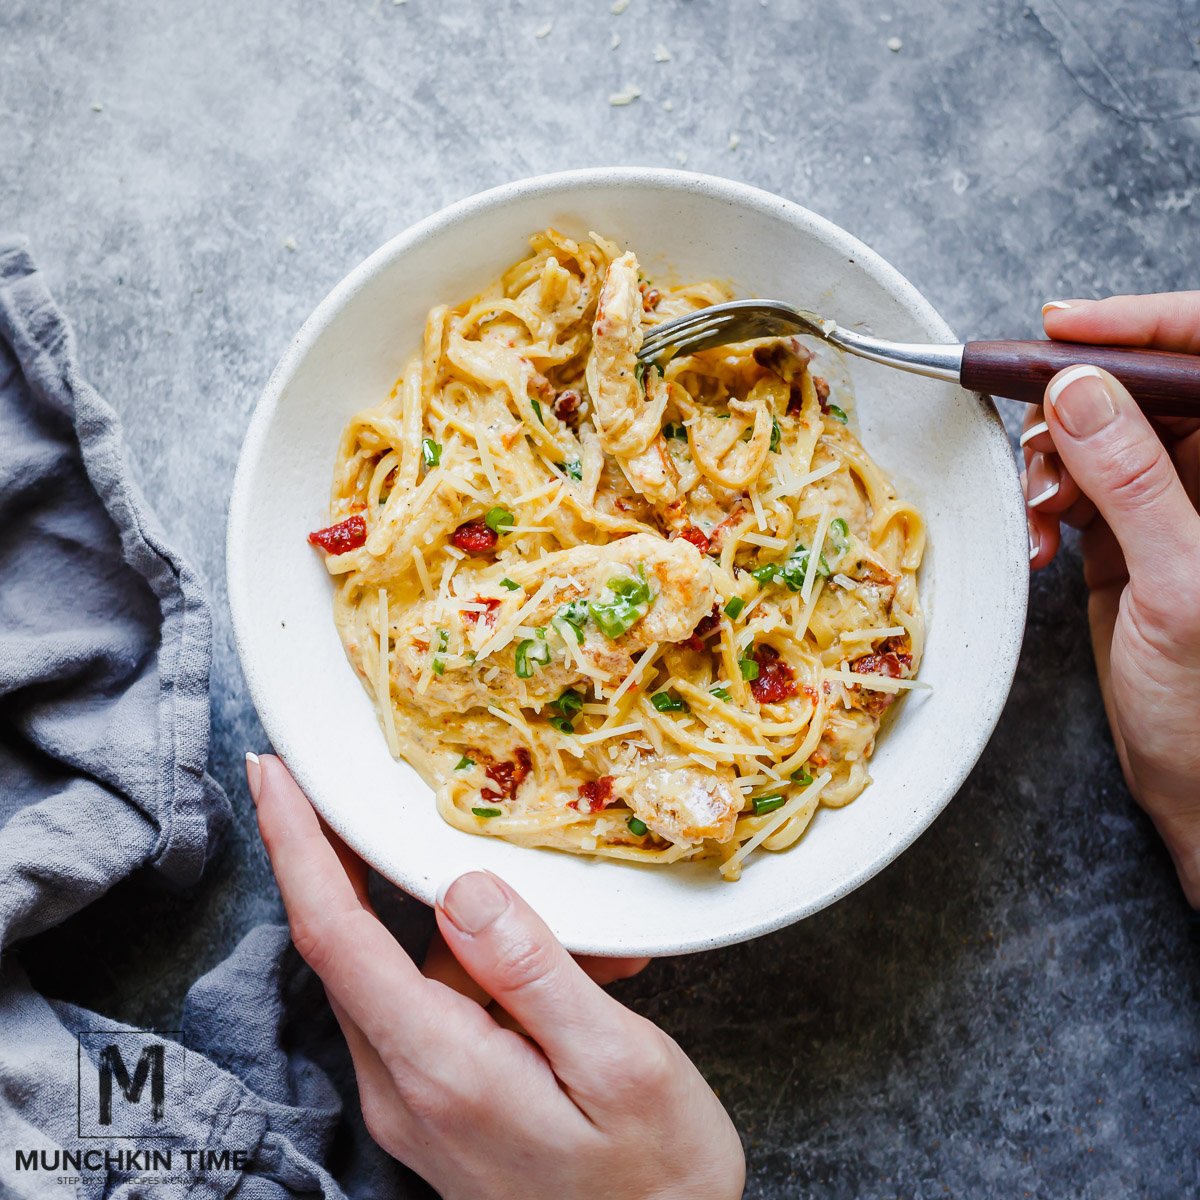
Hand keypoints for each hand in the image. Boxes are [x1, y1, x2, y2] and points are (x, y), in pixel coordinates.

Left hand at [246, 753, 745, 1199]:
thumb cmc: (657, 1178)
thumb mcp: (621, 1064)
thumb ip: (534, 972)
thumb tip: (461, 888)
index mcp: (439, 1067)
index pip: (335, 937)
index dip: (296, 846)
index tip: (273, 775)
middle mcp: (404, 1085)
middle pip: (357, 943)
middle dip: (372, 863)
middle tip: (387, 795)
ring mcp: (416, 1100)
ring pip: (415, 971)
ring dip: (484, 939)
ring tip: (593, 957)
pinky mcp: (438, 1106)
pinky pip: (443, 1007)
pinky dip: (495, 977)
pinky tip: (576, 987)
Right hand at [1022, 293, 1199, 904]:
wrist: (1199, 783)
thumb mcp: (1179, 584)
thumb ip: (1134, 480)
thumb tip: (1076, 391)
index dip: (1141, 326)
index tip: (1062, 327)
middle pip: (1141, 389)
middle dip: (1075, 408)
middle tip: (1034, 446)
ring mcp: (1174, 501)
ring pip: (1099, 433)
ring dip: (1052, 462)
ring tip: (1039, 511)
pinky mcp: (1130, 532)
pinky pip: (1077, 484)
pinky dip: (1046, 501)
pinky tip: (1039, 537)